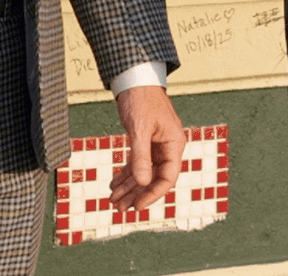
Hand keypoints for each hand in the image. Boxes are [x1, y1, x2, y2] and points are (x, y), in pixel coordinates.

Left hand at [109, 84, 184, 208]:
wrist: (135, 78)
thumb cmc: (141, 100)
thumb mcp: (139, 129)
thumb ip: (140, 156)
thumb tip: (141, 182)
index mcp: (174, 145)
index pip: (167, 178)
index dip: (152, 194)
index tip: (137, 206)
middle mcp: (168, 147)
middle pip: (154, 178)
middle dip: (136, 194)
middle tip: (119, 208)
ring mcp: (157, 145)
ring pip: (143, 172)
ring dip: (129, 187)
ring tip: (113, 200)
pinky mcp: (146, 141)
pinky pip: (137, 162)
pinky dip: (126, 173)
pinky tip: (114, 184)